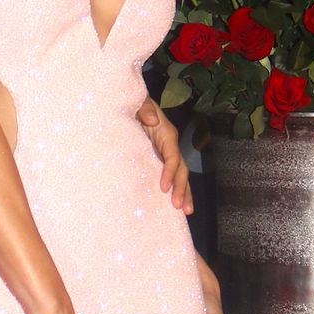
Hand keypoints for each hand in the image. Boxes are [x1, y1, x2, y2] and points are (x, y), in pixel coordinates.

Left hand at [137, 97, 192, 212]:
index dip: (170, 172)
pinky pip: (171, 177)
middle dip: (181, 188)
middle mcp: (170, 145)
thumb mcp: (137, 102)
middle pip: (181, 169)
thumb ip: (144, 108)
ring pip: (180, 176)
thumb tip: (152, 120)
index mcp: (166, 133)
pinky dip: (175, 190)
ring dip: (184, 193)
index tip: (163, 187)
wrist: (128, 107)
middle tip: (178, 207)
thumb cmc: (133, 104)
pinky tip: (174, 207)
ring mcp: (166, 154)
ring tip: (185, 212)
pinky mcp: (159, 160)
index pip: (172, 156)